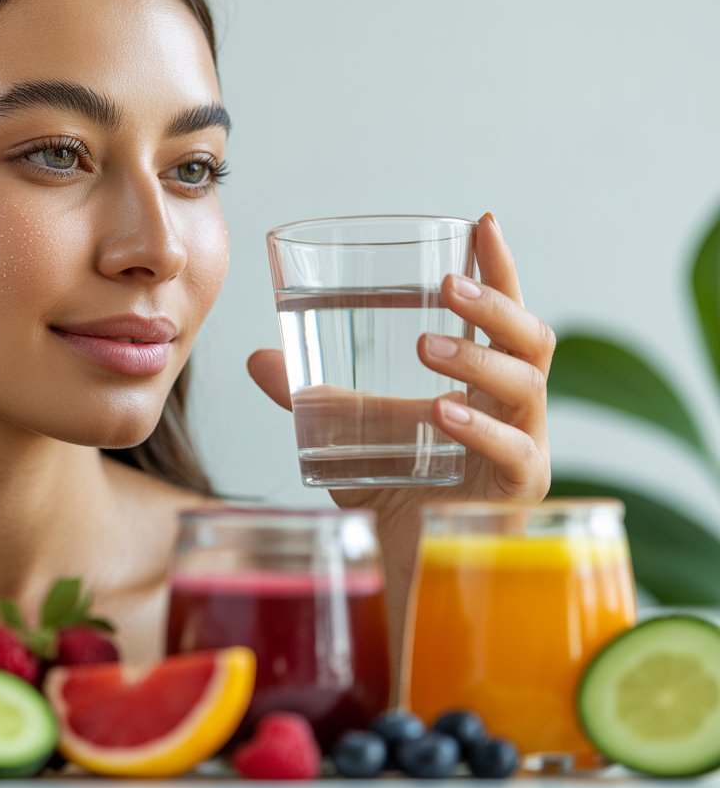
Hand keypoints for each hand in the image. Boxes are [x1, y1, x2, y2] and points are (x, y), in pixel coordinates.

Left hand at [248, 211, 552, 523]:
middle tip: (448, 285)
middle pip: (530, 339)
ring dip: (477, 358)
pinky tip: (442, 412)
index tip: (483, 221)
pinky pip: (512, 450)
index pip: (502, 315)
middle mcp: (513, 408)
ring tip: (426, 345)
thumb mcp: (347, 437)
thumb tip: (258, 358)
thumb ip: (310, 398)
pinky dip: (477, 428)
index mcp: (483, 383)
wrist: (403, 566)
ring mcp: (523, 447)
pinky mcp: (517, 492)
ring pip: (527, 385)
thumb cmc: (391, 492)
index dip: (498, 268)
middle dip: (495, 304)